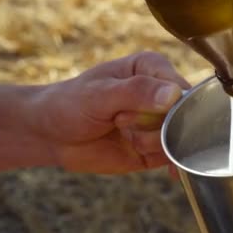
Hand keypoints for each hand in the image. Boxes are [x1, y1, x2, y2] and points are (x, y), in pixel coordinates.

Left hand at [32, 52, 189, 175]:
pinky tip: (158, 164)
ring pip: (177, 138)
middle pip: (182, 116)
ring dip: (150, 142)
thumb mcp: (99, 93)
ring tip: (122, 134)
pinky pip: (172, 156)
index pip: (180, 88)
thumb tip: (174, 95)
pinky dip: (165, 160)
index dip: (164, 106)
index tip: (126, 110)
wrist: (50, 135)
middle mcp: (161, 93)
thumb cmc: (70, 103)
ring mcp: (159, 122)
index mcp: (152, 68)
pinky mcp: (155, 147)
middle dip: (152, 126)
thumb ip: (137, 92)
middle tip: (119, 121)